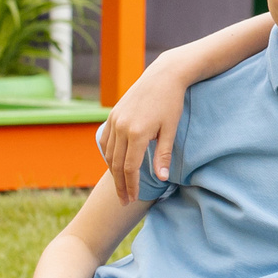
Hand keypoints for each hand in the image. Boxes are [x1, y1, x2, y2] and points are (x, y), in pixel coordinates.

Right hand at [99, 65, 188, 203]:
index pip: (130, 168)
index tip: (133, 199)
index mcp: (137, 133)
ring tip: (121, 186)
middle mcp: (122, 127)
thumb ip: (163, 155)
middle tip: (125, 201)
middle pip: (117, 164)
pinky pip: (106, 141)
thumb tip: (162, 178)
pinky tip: (115, 165)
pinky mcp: (112, 115)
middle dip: (120, 185)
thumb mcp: (170, 130)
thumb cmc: (171, 103)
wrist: (162, 76)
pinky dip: (108, 155)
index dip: (131, 186)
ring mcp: (115, 120)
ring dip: (113, 172)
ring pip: (109, 154)